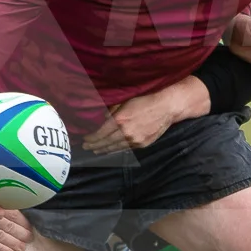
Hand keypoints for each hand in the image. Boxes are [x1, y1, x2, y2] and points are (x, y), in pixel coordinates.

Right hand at [0, 198, 31, 250]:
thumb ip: (5, 210)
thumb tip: (26, 220)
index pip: (12, 213)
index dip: (23, 222)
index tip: (32, 228)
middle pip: (7, 224)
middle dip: (20, 233)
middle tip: (30, 239)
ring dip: (13, 242)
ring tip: (22, 247)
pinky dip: (1, 248)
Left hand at [83, 81, 200, 153]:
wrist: (166, 107)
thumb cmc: (145, 100)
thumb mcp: (125, 101)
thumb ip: (112, 110)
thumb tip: (103, 118)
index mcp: (119, 120)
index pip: (100, 134)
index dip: (91, 138)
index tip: (84, 139)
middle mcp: (125, 133)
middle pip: (105, 143)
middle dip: (94, 146)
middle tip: (86, 147)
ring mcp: (135, 140)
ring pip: (115, 148)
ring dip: (104, 150)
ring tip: (96, 151)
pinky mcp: (142, 144)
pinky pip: (126, 149)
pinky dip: (117, 150)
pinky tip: (112, 149)